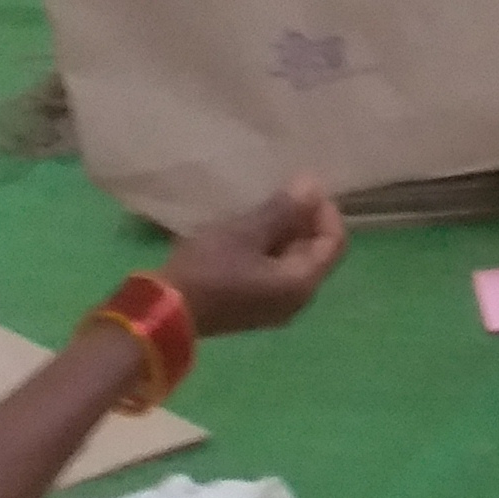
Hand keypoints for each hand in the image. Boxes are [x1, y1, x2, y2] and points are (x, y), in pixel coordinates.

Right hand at [163, 181, 347, 337]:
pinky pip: (274, 272)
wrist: (164, 312)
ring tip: (265, 206)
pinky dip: (270, 249)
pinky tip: (250, 230)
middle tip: (283, 191)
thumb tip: (313, 185)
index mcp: (302, 283)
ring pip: (293, 262)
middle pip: (316, 253)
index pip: (334, 242)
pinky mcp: (253, 305)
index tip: (303, 185)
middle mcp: (297, 299)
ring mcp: (275, 306)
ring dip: (285, 233)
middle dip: (305, 220)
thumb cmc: (209, 268)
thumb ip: (283, 210)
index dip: (325, 210)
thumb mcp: (246, 232)